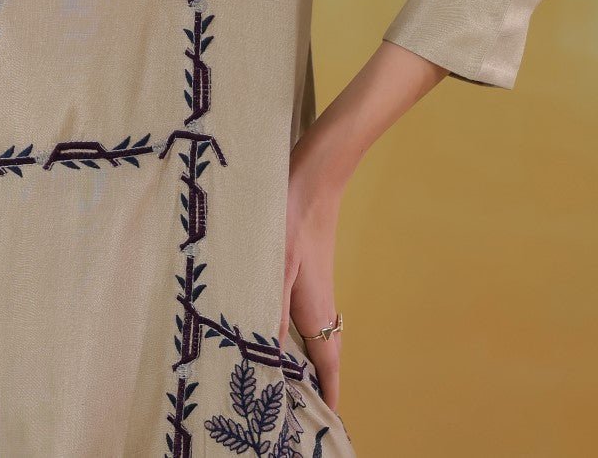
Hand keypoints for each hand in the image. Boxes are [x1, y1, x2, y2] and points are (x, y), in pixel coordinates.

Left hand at [279, 154, 344, 412]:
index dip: (327, 394)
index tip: (324, 422)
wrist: (313, 176)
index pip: (328, 365)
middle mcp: (321, 304)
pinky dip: (299, 334)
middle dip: (317, 384)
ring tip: (290, 382)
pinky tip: (278, 330)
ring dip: (308, 360)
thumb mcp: (275, 263)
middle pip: (324, 355)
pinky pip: (307, 315)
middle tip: (302, 409)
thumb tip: (268, 353)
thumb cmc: (291, 218)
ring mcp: (315, 287)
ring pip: (315, 334)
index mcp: (317, 310)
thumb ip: (272, 308)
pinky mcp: (307, 271)